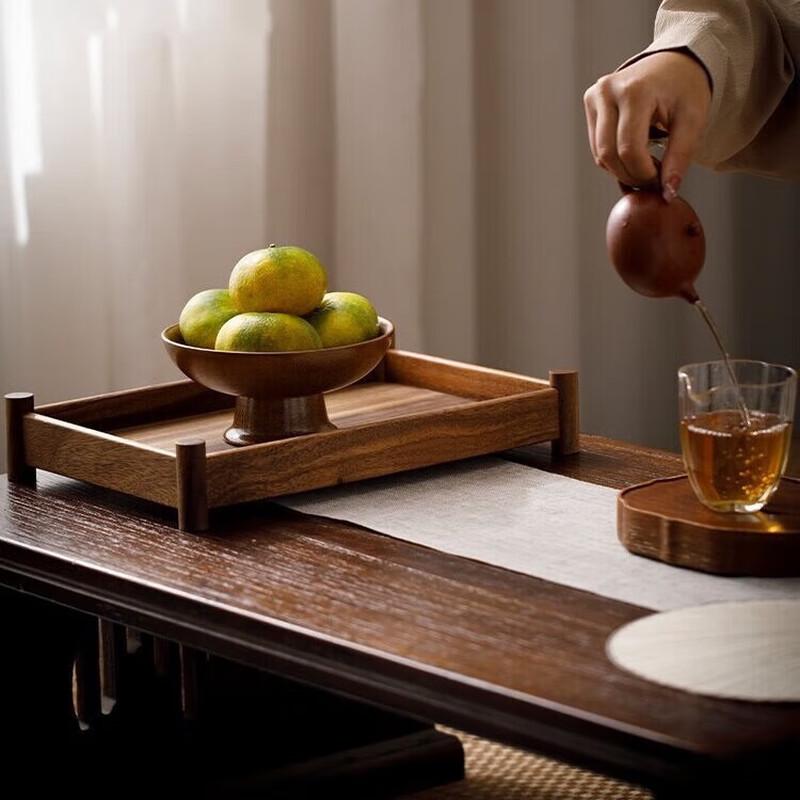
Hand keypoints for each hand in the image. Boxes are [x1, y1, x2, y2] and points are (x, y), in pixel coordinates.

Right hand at [583, 51, 711, 200]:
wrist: (675, 61)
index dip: (643, 173)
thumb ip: (680, 157)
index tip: (660, 181)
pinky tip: (634, 155)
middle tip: (653, 180)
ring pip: (599, 154)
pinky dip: (614, 159)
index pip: (629, 148)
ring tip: (646, 165)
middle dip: (630, 175)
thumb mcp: (693, 121)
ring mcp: (595, 96)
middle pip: (608, 154)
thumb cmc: (686, 88)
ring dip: (622, 169)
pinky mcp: (590, 103)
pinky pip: (596, 146)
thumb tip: (667, 193)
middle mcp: (608, 90)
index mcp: (635, 90)